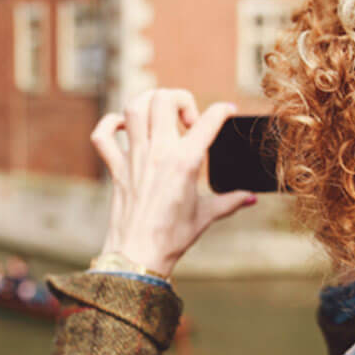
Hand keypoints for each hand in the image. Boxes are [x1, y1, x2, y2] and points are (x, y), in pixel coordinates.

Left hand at [91, 89, 258, 278]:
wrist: (138, 256)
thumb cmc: (173, 237)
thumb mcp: (207, 216)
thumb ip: (231, 201)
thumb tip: (251, 198)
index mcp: (185, 162)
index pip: (208, 122)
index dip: (222, 111)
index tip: (226, 111)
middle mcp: (158, 153)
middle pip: (163, 100)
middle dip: (180, 98)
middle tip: (187, 120)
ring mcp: (134, 158)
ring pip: (134, 108)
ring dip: (149, 102)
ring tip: (161, 116)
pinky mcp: (116, 168)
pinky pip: (103, 135)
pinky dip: (111, 124)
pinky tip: (125, 127)